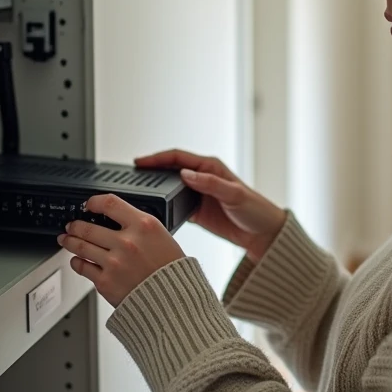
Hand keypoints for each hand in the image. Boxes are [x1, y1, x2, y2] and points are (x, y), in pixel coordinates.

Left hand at [59, 194, 185, 305]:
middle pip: (88, 226)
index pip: (110, 203)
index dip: (94, 202)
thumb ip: (139, 227)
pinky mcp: (105, 282)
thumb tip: (118, 221)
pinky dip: (77, 262)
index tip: (89, 205)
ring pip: (81, 246)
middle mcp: (127, 242)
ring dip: (70, 241)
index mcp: (144, 226)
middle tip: (72, 226)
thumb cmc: (170, 271)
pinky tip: (77, 260)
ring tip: (66, 239)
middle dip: (75, 225)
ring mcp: (114, 262)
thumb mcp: (161, 237)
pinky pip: (82, 267)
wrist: (173, 301)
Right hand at [135, 150, 286, 262]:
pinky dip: (162, 206)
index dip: (157, 158)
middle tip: (129, 176)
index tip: (139, 162)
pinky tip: (151, 211)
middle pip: (169, 170)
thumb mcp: (234, 194)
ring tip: (135, 191)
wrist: (262, 234)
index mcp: (210, 167)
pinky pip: (174, 205)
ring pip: (169, 187)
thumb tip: (185, 174)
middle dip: (149, 171)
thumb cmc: (255, 210)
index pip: (178, 158)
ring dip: (153, 187)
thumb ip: (211, 184)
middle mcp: (202, 178)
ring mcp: (198, 194)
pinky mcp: (196, 211)